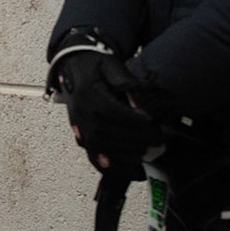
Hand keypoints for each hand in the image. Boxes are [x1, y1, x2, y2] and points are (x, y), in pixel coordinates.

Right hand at [55, 50, 158, 174]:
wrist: (73, 67)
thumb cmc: (94, 65)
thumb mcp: (110, 63)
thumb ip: (124, 78)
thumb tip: (139, 93)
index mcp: (87, 94)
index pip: (110, 112)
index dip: (132, 120)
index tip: (151, 122)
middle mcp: (80, 113)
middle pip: (107, 133)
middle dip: (134, 139)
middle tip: (156, 138)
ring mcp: (79, 127)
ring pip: (100, 147)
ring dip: (125, 153)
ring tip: (145, 150)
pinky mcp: (81, 136)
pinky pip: (93, 156)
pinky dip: (110, 166)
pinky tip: (128, 167)